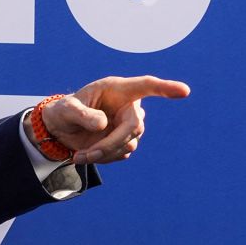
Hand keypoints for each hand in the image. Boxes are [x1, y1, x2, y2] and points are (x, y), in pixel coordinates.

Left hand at [40, 75, 189, 164]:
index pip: (145, 86)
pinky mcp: (126, 142)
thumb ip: (82, 114)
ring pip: (129, 143)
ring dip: (104, 153)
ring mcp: (129, 125)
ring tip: (80, 156)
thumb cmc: (64, 111)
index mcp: (117, 89)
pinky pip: (122, 154)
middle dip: (112, 143)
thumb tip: (104, 124)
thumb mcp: (65, 109)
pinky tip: (87, 154)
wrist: (61, 129)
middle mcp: (128, 106)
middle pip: (134, 125)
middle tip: (88, 155)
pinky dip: (104, 158)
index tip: (184, 91)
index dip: (165, 88)